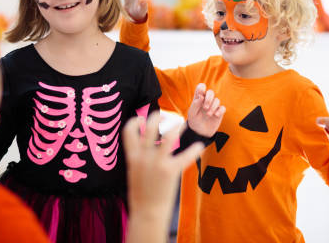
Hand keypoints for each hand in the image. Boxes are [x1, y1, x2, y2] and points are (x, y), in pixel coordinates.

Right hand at [124, 112, 203, 227]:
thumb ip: (138, 157)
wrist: (147, 213)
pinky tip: (200, 146)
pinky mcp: (171, 170)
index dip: (135, 121)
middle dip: (157, 118)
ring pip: (168, 136)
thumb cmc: (141, 194)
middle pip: (150, 128)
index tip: (141, 119)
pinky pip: (185, 156)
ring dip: (176, 126)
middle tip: (164, 116)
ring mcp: (157, 163)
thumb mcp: (134, 172)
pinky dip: (194, 150)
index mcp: (132, 157)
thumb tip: (145, 145)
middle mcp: (144, 156)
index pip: (129, 131)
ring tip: (182, 123)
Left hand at [187, 83, 225, 136]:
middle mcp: (207, 101)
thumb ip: (195, 104)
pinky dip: (219, 111)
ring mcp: (213, 106)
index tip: (200, 95)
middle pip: (211, 92)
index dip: (202, 88)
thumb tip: (201, 96)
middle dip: (209, 99)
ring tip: (208, 115)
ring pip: (217, 100)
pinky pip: (222, 108)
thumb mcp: (192, 113)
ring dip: (213, 107)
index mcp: (199, 98)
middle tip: (205, 108)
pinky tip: (215, 115)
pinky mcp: (219, 112)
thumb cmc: (194, 121)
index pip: (201, 87)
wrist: (200, 132)